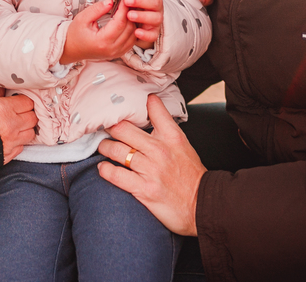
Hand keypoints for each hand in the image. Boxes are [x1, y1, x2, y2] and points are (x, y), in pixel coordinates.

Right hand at [0, 90, 36, 163]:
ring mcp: (11, 142)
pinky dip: (18, 143)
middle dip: (28, 115)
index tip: (20, 102)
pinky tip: (10, 139)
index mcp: (5, 109)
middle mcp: (12, 126)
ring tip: (17, 127)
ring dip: (26, 130)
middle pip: (32, 118)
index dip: (24, 102)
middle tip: (20, 114)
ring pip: (30, 134)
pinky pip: (21, 148)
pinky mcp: (7, 155)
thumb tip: (3, 89)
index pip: (28, 102)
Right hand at [59, 0, 136, 64]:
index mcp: (102, 41)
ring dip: (132, 21)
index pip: (120, 22)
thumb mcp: (82, 18)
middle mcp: (112, 49)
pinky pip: (132, 41)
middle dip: (129, 13)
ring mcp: (116, 53)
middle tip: (125, 2)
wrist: (72, 49)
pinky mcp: (119, 53)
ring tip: (126, 11)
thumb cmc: (75, 34)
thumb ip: (97, 9)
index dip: (123, 9)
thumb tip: (111, 1)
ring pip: (133, 34)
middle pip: (129, 28)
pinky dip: (132, 30)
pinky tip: (126, 21)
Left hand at [97, 95, 204, 235]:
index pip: (153, 110)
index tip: (119, 105)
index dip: (135, 105)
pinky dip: (106, 170)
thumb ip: (165, 125)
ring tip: (104, 147)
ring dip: (105, 148)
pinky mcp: (144, 189)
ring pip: (117, 151)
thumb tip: (151, 101)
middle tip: (103, 127)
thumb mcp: (182, 144)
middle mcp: (160, 150)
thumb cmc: (191, 175)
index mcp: (172, 137)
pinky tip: (103, 168)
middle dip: (110, 127)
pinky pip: (117, 176)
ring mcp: (151, 170)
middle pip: (124, 129)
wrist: (203, 205)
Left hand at [119, 0, 162, 48]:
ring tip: (129, 15)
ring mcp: (156, 21)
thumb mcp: (125, 0)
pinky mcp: (154, 33)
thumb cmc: (131, 8)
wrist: (135, 25)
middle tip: (126, 2)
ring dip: (142, 16)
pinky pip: (153, 35)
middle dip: (140, 1)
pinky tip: (136, 32)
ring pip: (156, 18)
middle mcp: (156, 7)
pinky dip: (145, 34)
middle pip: (155, 2)